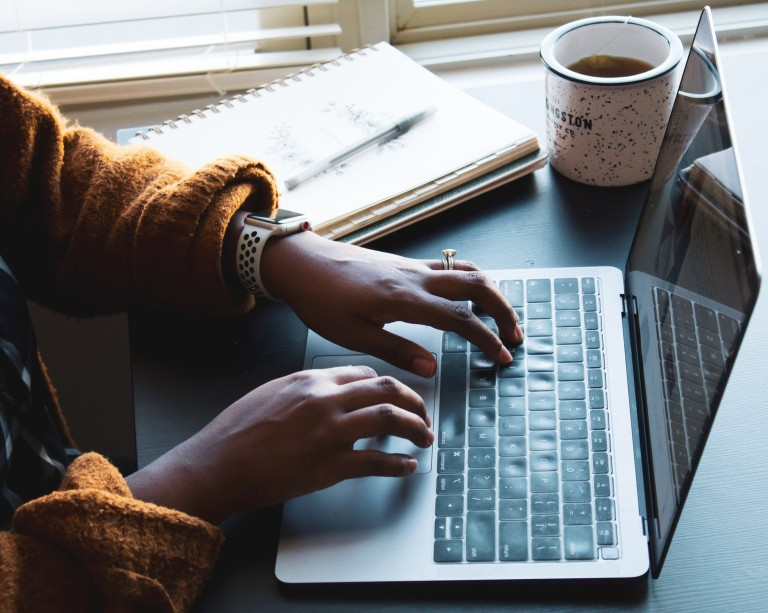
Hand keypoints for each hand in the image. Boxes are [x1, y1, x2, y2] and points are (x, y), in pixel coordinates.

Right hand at [127, 366, 432, 523]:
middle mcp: (325, 400)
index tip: (397, 397)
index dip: (388, 386)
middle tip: (423, 414)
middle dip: (414, 401)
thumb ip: (307, 389)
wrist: (217, 465)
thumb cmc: (236, 431)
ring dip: (416, 428)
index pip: (365, 374)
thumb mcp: (272, 392)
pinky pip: (376, 462)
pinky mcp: (329, 466)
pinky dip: (398, 465)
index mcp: (311, 380)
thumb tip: (334, 392)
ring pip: (390, 419)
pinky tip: (407, 467)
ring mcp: (329, 433)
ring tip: (424, 438)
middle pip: (387, 390)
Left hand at [261, 231, 522, 376]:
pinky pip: (449, 267)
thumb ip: (397, 351)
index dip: (486, 338)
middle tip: (514, 335)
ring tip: (500, 316)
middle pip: (477, 285)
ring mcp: (412, 266)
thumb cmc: (321, 300)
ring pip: (466, 270)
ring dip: (490, 292)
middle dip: (503, 309)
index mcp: (404, 298)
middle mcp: (415, 277)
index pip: (461, 318)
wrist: (302, 263)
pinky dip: (470, 281)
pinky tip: (467, 297)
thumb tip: (432, 368)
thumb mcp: (353, 336)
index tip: (502, 357)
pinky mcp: (405, 263)